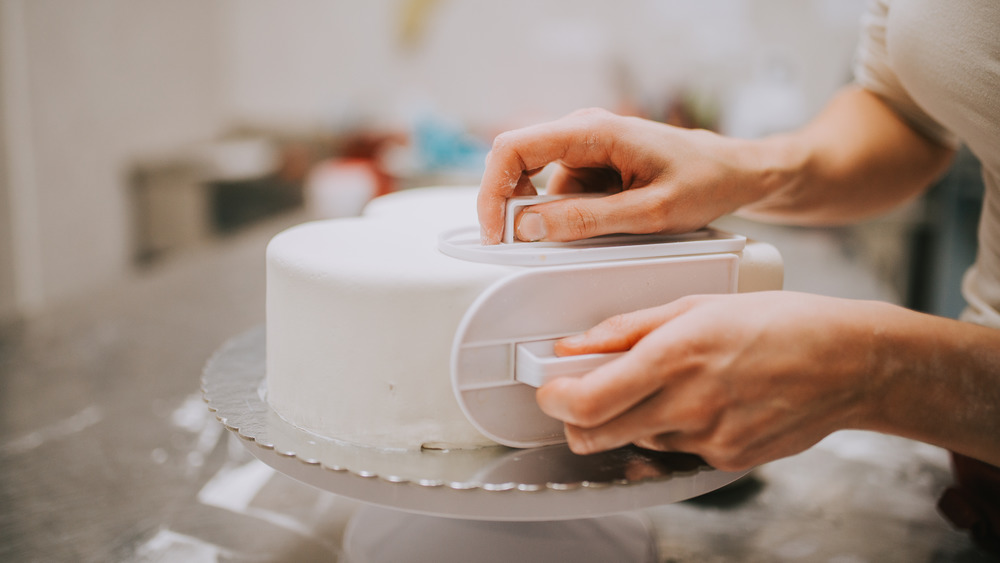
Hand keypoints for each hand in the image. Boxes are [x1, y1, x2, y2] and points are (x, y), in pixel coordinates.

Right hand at [477, 108, 770, 243]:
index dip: (492, 191)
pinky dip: (572, 216)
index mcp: (593, 130)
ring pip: (541, 186)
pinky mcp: (593, 165)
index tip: (495, 231)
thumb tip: (530, 227)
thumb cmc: (705, 180)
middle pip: (518, 164)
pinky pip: (563, 193)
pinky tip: (610, 223)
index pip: (513, 148)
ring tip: (606, 231)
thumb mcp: (649, 213)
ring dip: (554, 217)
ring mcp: (587, 148)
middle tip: (532, 245)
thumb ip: (587, 221)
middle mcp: (583, 131)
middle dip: (516, 208)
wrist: (736, 171)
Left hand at [535, 291, 886, 470]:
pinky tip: (705, 401)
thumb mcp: (697, 305)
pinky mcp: (728, 459)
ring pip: (637, 441)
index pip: (589, 401)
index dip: (556, 400)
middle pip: (598, 436)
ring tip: (669, 385)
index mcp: (676, 357)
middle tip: (581, 396)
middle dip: (577, 419)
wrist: (849, 362)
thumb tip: (577, 344)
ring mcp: (709, 438)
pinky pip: (677, 450)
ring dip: (632, 420)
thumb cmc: (780, 323)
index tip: (549, 389)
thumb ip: (627, 328)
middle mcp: (689, 404)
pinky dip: (674, 429)